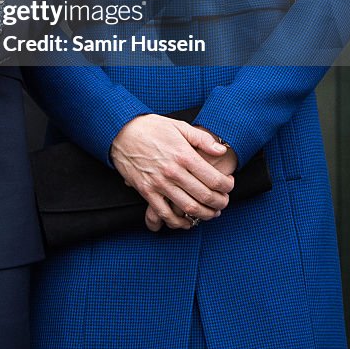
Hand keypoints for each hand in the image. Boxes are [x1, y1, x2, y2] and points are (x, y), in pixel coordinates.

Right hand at [109, 114, 233, 231]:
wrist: (121, 131)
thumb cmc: (151, 127)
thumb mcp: (179, 125)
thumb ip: (202, 139)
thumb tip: (221, 150)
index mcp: (184, 155)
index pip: (214, 179)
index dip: (227, 186)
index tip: (229, 184)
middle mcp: (173, 171)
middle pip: (205, 196)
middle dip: (221, 203)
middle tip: (224, 202)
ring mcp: (159, 183)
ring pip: (189, 208)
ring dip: (205, 215)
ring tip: (211, 212)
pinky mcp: (146, 191)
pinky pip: (165, 214)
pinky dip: (179, 223)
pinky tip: (187, 221)